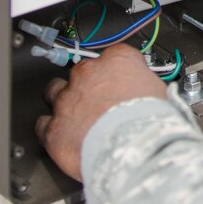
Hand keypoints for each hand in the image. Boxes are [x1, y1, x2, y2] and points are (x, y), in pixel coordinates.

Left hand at [35, 44, 166, 180]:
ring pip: (55, 91)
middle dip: (88, 84)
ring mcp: (67, 99)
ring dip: (63, 101)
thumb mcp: (159, 92)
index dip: (117, 70)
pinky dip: (50, 129)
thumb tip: (144, 94)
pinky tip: (62, 135)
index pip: (114, 55)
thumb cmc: (149, 121)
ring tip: (75, 114)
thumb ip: (143, 87)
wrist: (132, 148)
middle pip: (81, 71)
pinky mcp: (53, 128)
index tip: (120, 79)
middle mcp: (88, 74)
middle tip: (100, 100)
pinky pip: (42, 124)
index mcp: (117, 60)